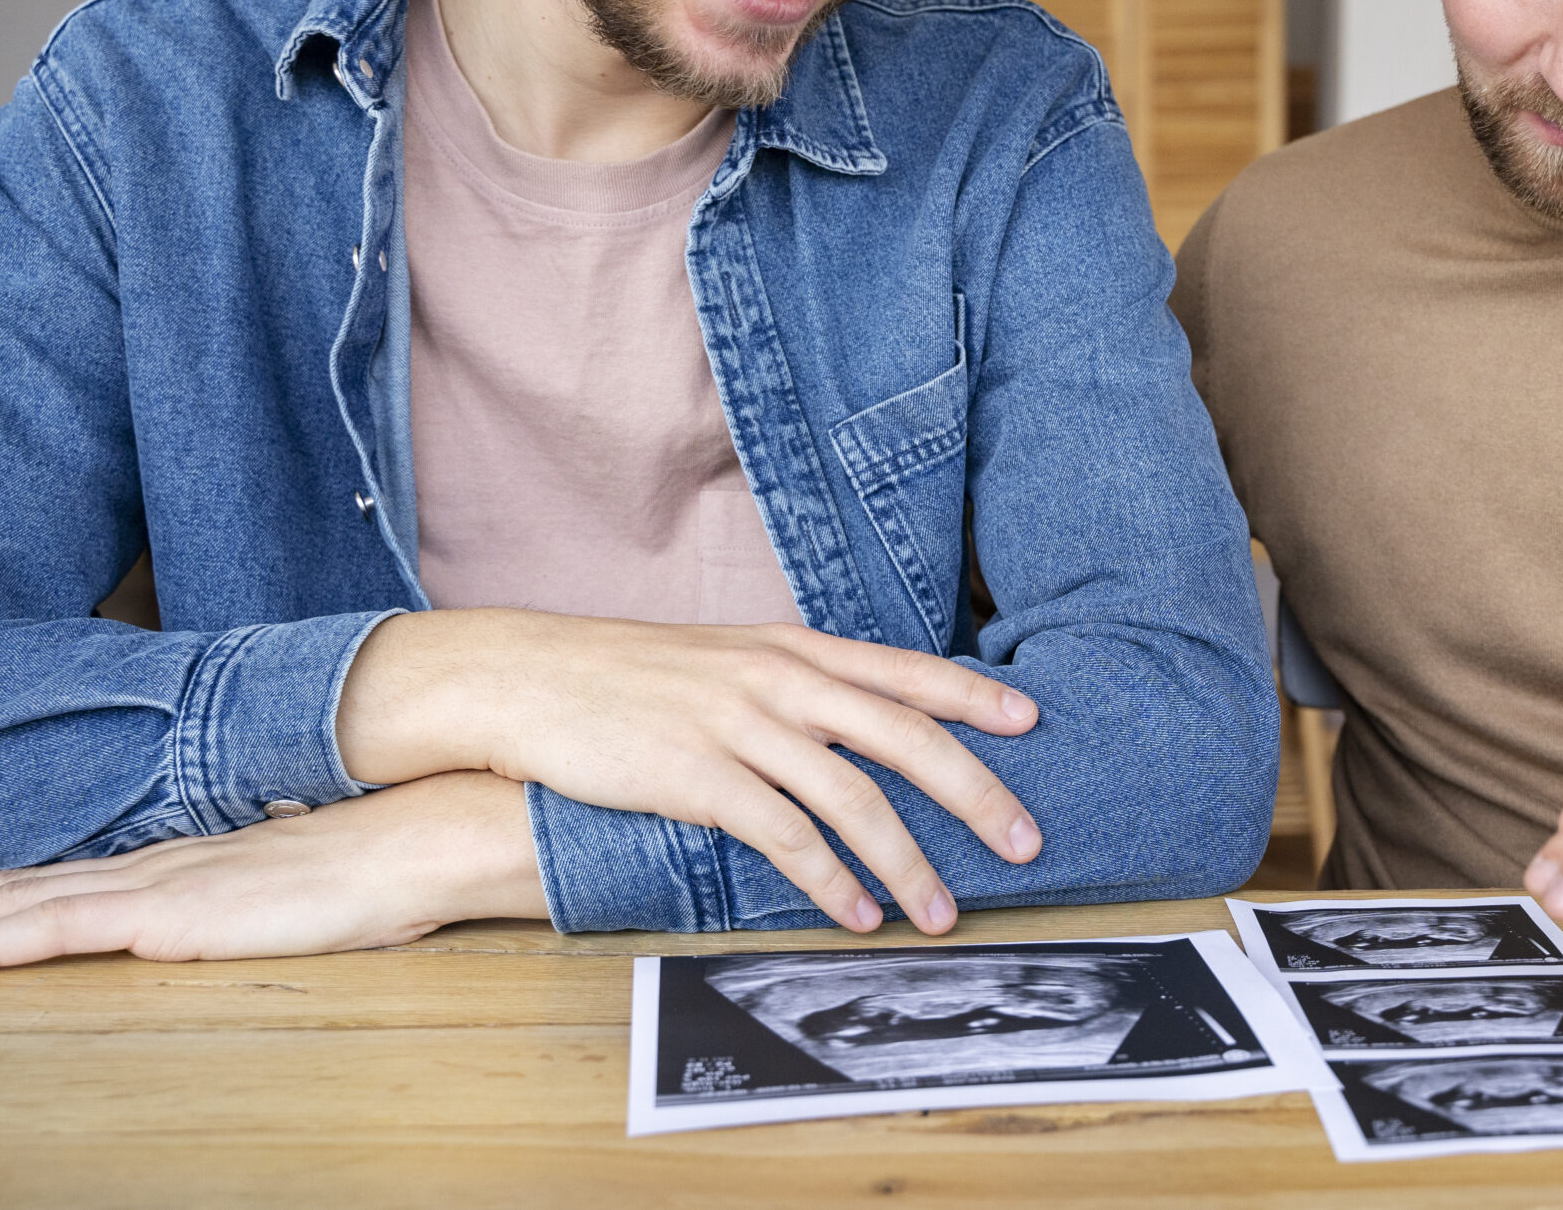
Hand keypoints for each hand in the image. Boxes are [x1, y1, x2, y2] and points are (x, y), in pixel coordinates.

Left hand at [0, 771, 543, 975]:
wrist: (420, 840)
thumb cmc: (381, 866)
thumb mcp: (304, 881)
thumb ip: (261, 889)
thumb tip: (256, 900)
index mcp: (187, 861)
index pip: (69, 877)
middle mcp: (157, 866)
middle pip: (24, 886)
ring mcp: (158, 886)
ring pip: (19, 906)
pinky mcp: (167, 913)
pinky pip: (54, 929)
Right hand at [336, 610, 1042, 936]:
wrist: (530, 678)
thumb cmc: (633, 677)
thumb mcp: (727, 659)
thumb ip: (795, 683)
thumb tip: (862, 719)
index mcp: (793, 647)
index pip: (905, 669)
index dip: (972, 696)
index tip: (1032, 723)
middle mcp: (779, 679)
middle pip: (904, 737)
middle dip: (974, 792)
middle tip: (1025, 841)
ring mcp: (739, 726)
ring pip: (853, 798)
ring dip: (907, 863)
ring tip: (940, 912)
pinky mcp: (697, 776)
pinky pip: (784, 836)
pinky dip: (830, 881)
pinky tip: (856, 914)